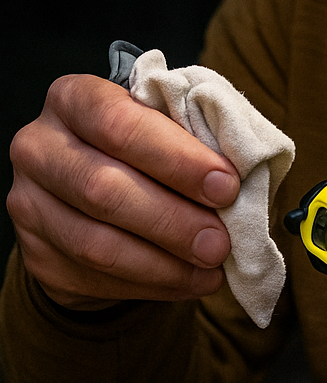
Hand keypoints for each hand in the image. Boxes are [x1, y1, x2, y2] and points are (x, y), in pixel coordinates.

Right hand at [7, 74, 239, 310]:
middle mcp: (38, 147)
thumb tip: (242, 177)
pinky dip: (151, 284)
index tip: (226, 186)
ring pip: (95, 244)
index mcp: (73, 99)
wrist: (92, 194)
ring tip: (212, 268)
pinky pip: (94, 278)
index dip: (176, 158)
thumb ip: (192, 139)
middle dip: (172, 220)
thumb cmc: (142, 149)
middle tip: (221, 242)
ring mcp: (28, 204)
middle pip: (103, 188)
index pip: (118, 122)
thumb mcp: (163, 127)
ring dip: (164, 263)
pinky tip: (188, 281)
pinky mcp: (36, 255)